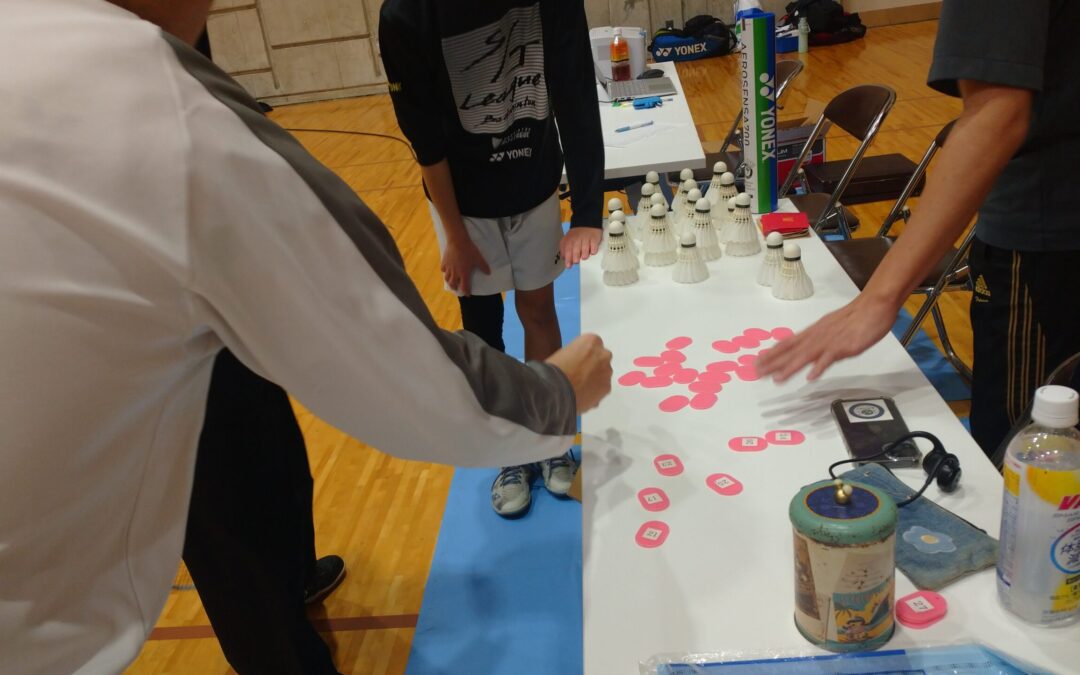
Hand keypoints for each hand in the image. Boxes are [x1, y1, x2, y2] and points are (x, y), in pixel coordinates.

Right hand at [441, 237, 489, 294]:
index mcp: (464, 274)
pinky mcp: (444, 262)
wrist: (457, 241)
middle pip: (453, 284)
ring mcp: (448, 267)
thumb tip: (489, 273)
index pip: (464, 287)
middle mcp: (455, 273)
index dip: (466, 292)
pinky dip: (445, 272)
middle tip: (457, 289)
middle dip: (455, 288)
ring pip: (447, 278)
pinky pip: (443, 269)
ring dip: (449, 282)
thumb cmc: (469, 250)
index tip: (467, 295)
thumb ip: (483, 267)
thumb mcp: (478, 258)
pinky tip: (446, 270)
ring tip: (451, 282)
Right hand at [545, 334, 612, 413]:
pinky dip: (595, 390)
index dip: (586, 354)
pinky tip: (583, 393)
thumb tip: (578, 361)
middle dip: (594, 365)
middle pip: (602, 358)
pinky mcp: (607, 387)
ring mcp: (607, 371)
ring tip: (580, 386)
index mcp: (592, 341)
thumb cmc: (556, 369)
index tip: (579, 360)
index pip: (594, 344)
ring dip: (596, 378)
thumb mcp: (564, 352)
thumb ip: (577, 353)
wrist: (557, 389)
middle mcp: (604, 354)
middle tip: (581, 373)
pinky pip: (602, 388)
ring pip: (604, 374)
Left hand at [560, 227, 601, 267]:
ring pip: (585, 252)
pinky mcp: (594, 239)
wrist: (587, 223)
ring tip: (584, 256)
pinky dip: (593, 251)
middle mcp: (577, 239)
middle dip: (576, 259)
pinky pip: (594, 249)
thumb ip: (564, 250)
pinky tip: (591, 250)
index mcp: (569, 240)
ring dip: (585, 255)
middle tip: (577, 261)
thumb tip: (564, 260)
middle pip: (576, 252)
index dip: (568, 259)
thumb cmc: (576, 235)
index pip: (567, 251)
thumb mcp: (567, 240)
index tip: (569, 266)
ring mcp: (586, 239)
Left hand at [755, 294, 898, 382]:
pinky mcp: (845, 346)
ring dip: (791, 368)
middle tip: (756, 372)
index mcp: (814, 332)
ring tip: (777, 379)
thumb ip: (819, 337)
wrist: (874, 305)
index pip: (788, 343)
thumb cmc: (856, 316)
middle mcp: (817, 336)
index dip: (772, 353)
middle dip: (773, 363)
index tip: (757, 361)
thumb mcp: (831, 327)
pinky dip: (820, 367)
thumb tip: (808, 347)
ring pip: (806, 356)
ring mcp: (830, 341)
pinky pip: (830, 358)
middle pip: (792, 351)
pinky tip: (811, 377)